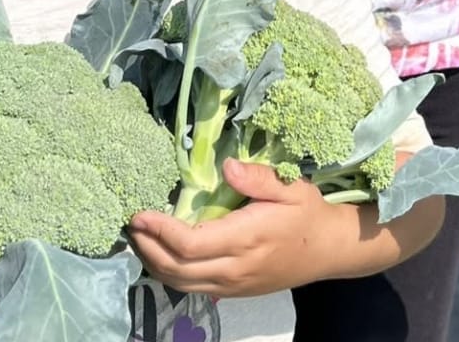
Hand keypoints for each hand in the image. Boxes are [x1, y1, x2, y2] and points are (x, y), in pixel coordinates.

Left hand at [128, 159, 340, 295]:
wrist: (329, 250)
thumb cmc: (307, 213)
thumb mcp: (290, 186)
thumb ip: (257, 177)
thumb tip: (227, 166)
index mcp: (245, 239)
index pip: (190, 244)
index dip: (160, 231)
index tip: (140, 214)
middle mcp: (235, 269)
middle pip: (178, 269)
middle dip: (148, 249)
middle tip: (130, 225)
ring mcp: (234, 285)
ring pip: (182, 284)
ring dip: (155, 264)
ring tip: (139, 239)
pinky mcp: (235, 292)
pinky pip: (193, 289)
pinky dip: (171, 274)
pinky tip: (162, 254)